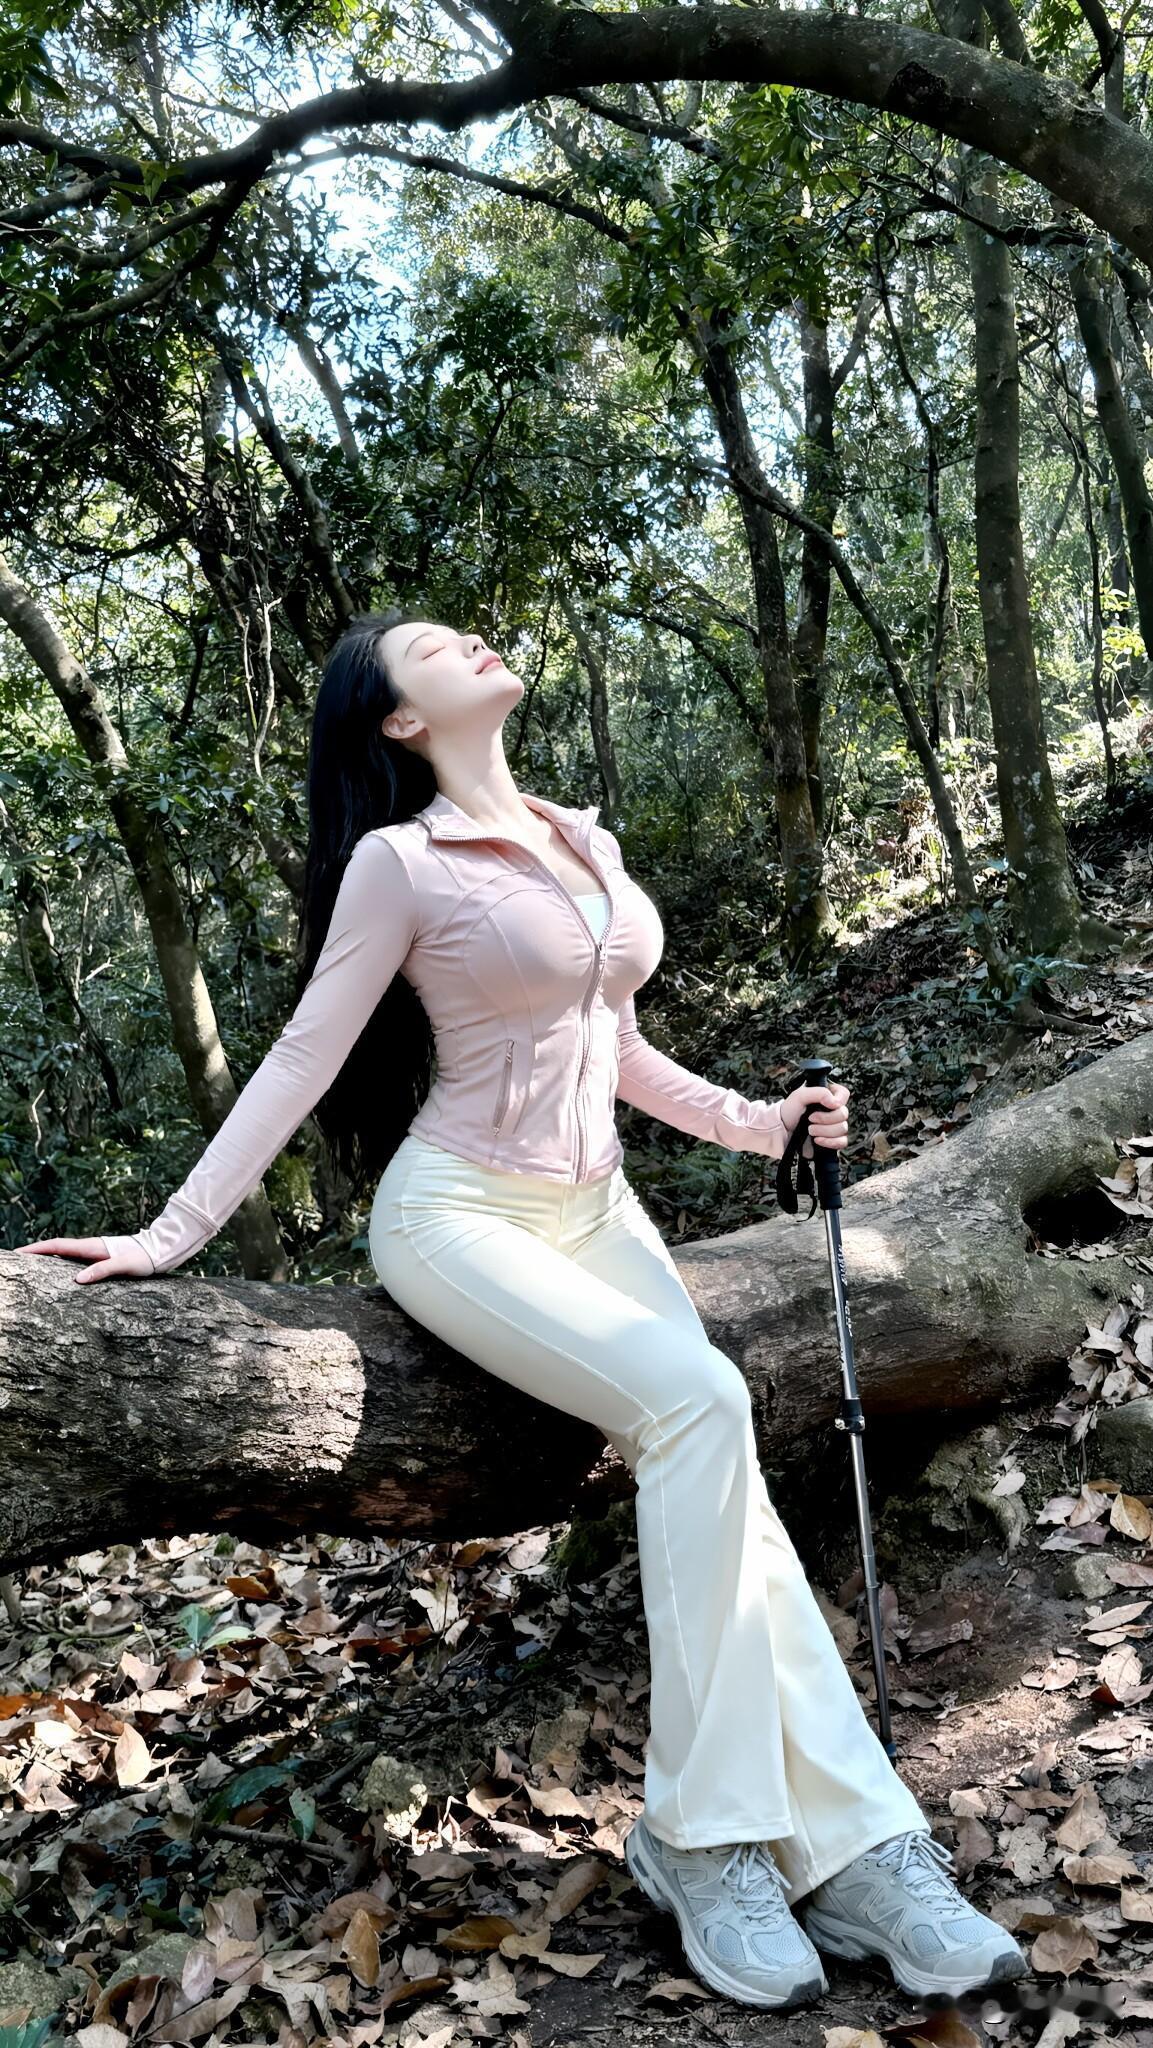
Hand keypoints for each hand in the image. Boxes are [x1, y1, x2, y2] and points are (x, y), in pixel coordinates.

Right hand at [13, 1236, 152, 1282]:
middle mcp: (89, 1247)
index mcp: (92, 1247)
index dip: (37, 1249)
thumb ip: (102, 1270)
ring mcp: (93, 1252)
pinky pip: (72, 1258)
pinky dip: (59, 1261)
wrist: (158, 1251)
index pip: (58, 1246)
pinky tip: (55, 1271)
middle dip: (35, 1252)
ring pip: (63, 1253)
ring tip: (28, 1265)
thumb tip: (77, 1280)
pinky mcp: (98, 1258)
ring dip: (46, 1256)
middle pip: (56, 1248)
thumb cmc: (143, 1259)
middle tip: (17, 1259)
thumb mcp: (124, 1265)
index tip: (19, 1253)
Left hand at [780, 1081, 850, 1153]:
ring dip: (825, 1131)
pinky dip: (830, 1142)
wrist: (783, 1132)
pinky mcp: (833, 1140)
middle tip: (810, 1119)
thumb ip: (819, 1092)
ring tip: (810, 1130)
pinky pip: (842, 1142)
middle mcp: (832, 1111)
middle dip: (826, 1119)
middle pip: (844, 1114)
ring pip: (842, 1128)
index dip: (839, 1099)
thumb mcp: (800, 1095)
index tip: (828, 1104)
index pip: (844, 1094)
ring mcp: (833, 1126)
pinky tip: (818, 1140)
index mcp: (827, 1096)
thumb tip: (834, 1102)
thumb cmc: (789, 1112)